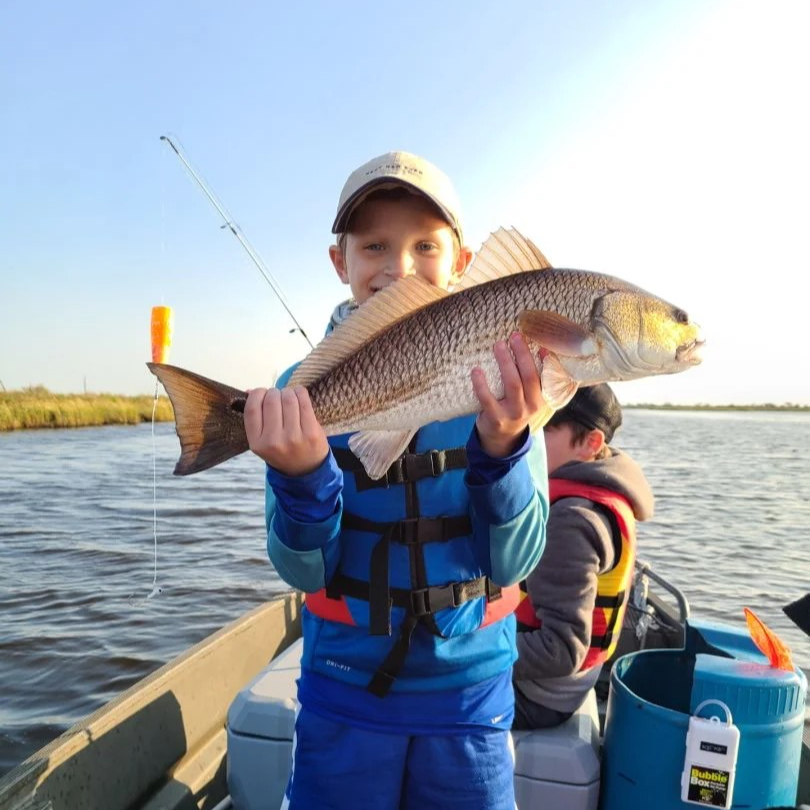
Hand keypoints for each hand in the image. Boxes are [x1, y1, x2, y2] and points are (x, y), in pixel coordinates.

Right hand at [244, 386, 329, 476]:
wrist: (306, 470)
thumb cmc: (282, 450)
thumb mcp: (263, 441)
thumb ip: (256, 418)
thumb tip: (249, 391)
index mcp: (257, 443)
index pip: (252, 409)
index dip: (256, 394)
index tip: (261, 393)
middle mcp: (273, 441)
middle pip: (271, 400)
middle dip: (274, 392)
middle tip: (277, 395)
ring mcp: (293, 437)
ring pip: (288, 398)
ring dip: (287, 392)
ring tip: (288, 396)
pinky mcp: (311, 432)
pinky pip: (304, 402)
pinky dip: (300, 392)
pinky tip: (299, 395)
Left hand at [472, 333, 543, 457]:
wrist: (503, 438)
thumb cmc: (516, 408)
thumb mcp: (531, 396)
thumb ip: (536, 376)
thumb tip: (542, 350)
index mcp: (542, 398)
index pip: (543, 375)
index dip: (539, 356)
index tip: (532, 338)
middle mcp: (530, 406)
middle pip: (528, 376)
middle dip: (521, 354)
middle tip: (513, 336)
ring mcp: (513, 414)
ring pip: (512, 385)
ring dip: (505, 363)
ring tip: (498, 346)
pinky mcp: (495, 419)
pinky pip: (487, 399)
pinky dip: (481, 384)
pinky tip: (476, 370)